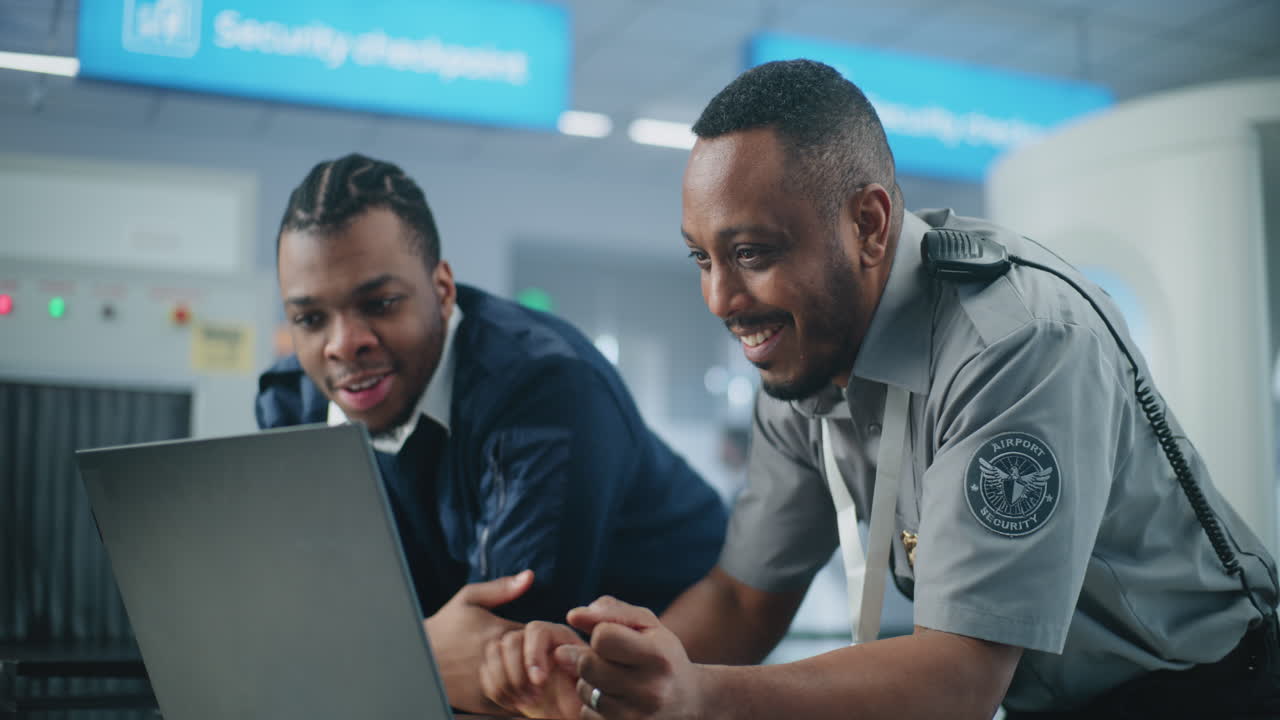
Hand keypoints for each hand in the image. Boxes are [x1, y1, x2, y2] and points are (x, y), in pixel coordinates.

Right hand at [423, 570, 533, 713]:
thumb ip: (501, 588)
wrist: (418, 658)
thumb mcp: (469, 599)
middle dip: (542, 664)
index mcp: (497, 632)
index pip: (538, 638)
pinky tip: (516, 691)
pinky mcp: (480, 702)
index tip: (539, 643)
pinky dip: (518, 700)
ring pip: (527, 687)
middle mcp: (495, 658)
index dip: (542, 641)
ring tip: (533, 680)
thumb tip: (530, 575)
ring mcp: (487, 681)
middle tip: (542, 664)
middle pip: (537, 664)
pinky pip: (510, 704)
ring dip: (533, 685)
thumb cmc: (445, 626)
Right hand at [480, 621, 585, 718]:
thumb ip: (579, 662)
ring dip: (505, 681)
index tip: (539, 681)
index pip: (536, 631)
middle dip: (518, 674)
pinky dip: (496, 689)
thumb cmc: (585, 693)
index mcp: (557, 635)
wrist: (572, 709)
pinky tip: (514, 702)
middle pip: (511, 640)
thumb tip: (558, 653)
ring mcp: (516, 652)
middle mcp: (534, 639)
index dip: (534, 655)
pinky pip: (486, 671)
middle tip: (533, 698)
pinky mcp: (502, 668)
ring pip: (494, 651)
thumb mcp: (589, 678)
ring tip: (524, 701)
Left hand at [555, 596, 708, 719]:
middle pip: (588, 664)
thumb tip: (572, 616)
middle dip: (591, 656)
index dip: (601, 632)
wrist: (689, 700)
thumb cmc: (661, 653)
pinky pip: (586, 714)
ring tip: (614, 678)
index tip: (613, 637)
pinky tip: (615, 699)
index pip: (602, 637)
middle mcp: (650, 689)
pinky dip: (594, 705)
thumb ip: (610, 612)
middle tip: (608, 658)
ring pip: (585, 690)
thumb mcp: (646, 624)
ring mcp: (637, 716)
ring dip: (591, 681)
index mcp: (657, 655)